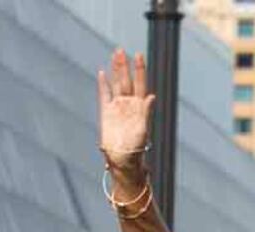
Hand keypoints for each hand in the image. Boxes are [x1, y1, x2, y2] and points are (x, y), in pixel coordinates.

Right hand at [97, 48, 154, 171]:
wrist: (123, 158)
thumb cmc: (137, 147)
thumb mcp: (144, 129)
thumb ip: (147, 112)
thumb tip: (151, 96)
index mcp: (140, 107)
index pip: (141, 84)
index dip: (140, 70)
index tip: (139, 55)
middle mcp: (129, 104)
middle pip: (127, 80)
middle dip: (125, 66)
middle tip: (121, 50)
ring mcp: (118, 107)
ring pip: (116, 84)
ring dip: (116, 70)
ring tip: (115, 55)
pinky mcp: (106, 112)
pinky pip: (104, 95)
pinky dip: (103, 84)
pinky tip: (103, 73)